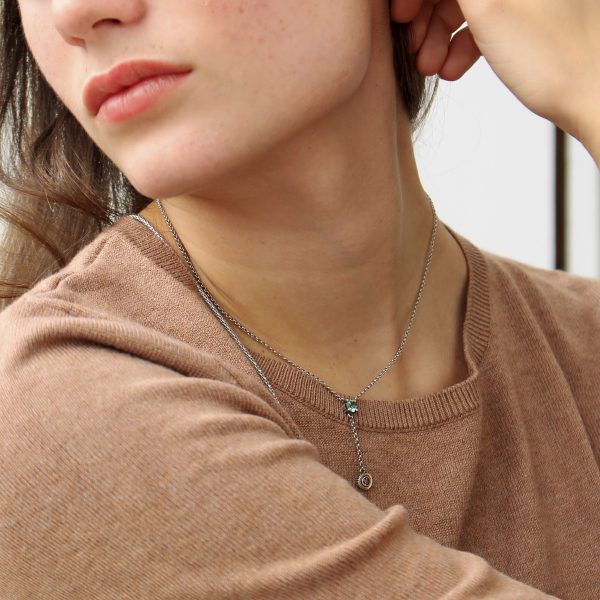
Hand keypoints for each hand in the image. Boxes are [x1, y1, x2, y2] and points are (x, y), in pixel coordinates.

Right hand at [391, 0, 599, 156]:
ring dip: (440, 34)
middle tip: (412, 45)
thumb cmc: (552, 55)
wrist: (594, 96)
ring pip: (468, 1)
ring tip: (430, 67)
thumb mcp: (487, 9)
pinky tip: (452, 69)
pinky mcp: (530, 14)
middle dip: (427, 13)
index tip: (399, 15)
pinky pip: (487, 18)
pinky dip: (465, 42)